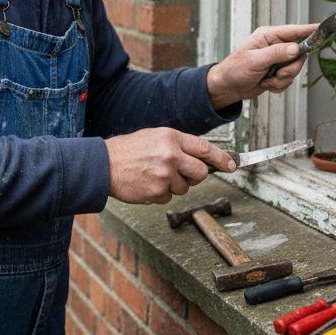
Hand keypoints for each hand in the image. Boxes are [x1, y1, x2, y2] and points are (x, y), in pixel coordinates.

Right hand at [104, 128, 235, 204]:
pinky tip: (146, 184)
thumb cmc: (129, 150)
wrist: (103, 164)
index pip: (205, 148)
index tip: (232, 165)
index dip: (222, 158)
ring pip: (184, 188)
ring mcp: (164, 175)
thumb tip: (202, 158)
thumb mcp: (155, 137)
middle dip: (194, 176)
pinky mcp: (156, 191)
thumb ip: (179, 145)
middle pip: (200, 172)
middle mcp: (171, 155)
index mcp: (171, 137)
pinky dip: (160, 194)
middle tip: (179, 173)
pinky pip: (168, 197)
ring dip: (173, 185)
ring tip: (154, 175)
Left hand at [205, 23, 318, 109]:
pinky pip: (289, 79)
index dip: (310, 30)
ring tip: (267, 79)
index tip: (324, 29)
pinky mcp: (278, 71)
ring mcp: (277, 58)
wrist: (228, 87)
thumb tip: (296, 48)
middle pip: (299, 54)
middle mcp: (275, 45)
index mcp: (268, 36)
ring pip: (295, 68)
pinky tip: (267, 83)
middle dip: (290, 68)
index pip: (295, 31)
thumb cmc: (235, 70)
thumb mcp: (255, 61)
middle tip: (277, 73)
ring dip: (282, 78)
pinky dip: (279, 84)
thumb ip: (276, 54)